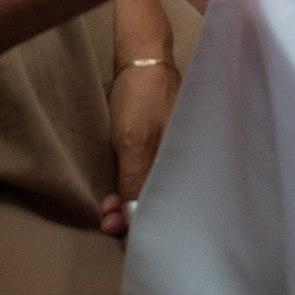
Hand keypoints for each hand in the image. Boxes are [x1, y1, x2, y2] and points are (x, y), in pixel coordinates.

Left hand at [102, 60, 180, 230]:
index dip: (145, 223)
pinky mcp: (161, 145)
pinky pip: (149, 176)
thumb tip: (135, 223)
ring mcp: (172, 152)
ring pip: (153, 189)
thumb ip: (136, 181)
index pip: (170, 205)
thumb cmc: (143, 95)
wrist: (142, 57)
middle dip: (134, 217)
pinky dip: (133, 188)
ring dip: (129, 204)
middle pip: (162, 200)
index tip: (122, 238)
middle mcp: (184, 160)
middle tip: (107, 224)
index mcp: (188, 160)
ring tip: (107, 213)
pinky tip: (117, 197)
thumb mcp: (135, 141)